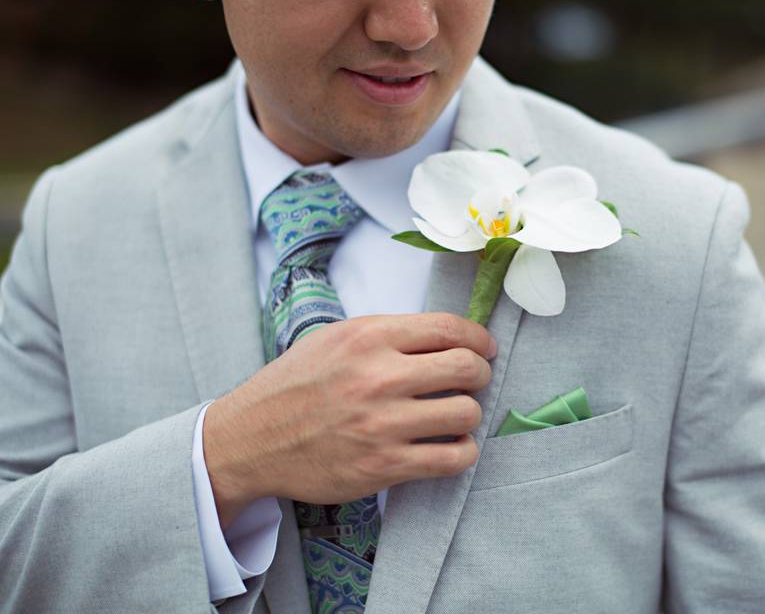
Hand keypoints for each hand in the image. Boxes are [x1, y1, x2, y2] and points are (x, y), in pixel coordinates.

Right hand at [203, 313, 496, 528]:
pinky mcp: (383, 466)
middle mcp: (378, 377)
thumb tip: (446, 336)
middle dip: (480, 373)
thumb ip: (388, 334)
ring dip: (470, 414)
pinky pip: (452, 459)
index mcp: (369, 338)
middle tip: (474, 381)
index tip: (483, 348)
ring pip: (466, 413)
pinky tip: (451, 446)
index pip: (449, 328)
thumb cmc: (295, 385)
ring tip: (456, 415)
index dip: (478, 338)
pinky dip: (462, 452)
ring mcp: (382, 425)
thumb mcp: (335, 339)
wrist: (250, 439)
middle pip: (467, 368)